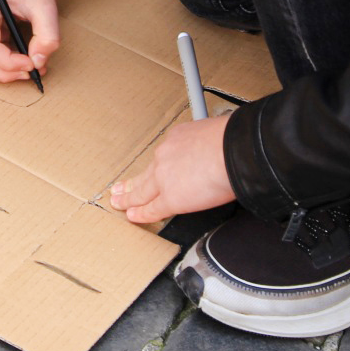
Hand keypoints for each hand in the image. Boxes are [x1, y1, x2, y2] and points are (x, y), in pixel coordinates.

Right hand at [0, 0, 67, 82]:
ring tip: (31, 64)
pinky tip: (23, 56)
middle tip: (32, 71)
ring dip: (5, 69)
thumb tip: (38, 63)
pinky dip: (4, 62)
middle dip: (6, 72)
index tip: (34, 65)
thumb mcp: (46, 7)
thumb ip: (47, 37)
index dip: (11, 64)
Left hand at [111, 115, 235, 222]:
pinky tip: (133, 217)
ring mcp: (164, 179)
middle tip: (119, 188)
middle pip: (146, 173)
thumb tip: (218, 151)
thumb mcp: (214, 133)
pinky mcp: (170, 199)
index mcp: (178, 138)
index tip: (156, 169)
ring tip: (119, 203)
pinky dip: (141, 214)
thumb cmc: (231, 141)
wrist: (230, 151)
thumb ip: (208, 145)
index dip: (159, 165)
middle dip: (132, 182)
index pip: (165, 156)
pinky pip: (152, 209)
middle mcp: (166, 156)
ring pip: (141, 191)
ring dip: (128, 198)